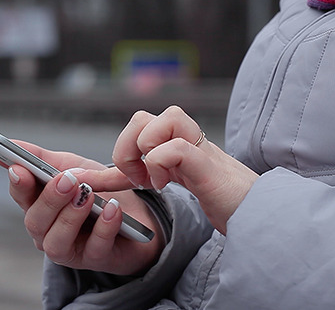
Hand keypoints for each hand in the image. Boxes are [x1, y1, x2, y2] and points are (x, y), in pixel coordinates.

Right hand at [0, 141, 163, 275]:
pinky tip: (112, 209)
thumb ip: (42, 158)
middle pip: (35, 221)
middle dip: (50, 199)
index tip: (20, 168)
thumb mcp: (73, 167)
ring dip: (71, 217)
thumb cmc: (100, 191)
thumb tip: (10, 144)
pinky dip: (104, 227)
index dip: (18, 183)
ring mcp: (70, 249)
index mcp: (39, 205)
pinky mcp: (96, 259)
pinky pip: (95, 247)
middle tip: (68, 180)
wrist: (139, 215)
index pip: (20, 195)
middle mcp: (48, 231)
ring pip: (56, 242)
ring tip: (88, 195)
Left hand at [86, 106, 258, 234]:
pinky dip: (160, 164)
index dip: (103, 159)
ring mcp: (199, 147)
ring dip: (143, 151)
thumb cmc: (220, 201)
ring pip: (159, 119)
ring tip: (153, 179)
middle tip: (137, 179)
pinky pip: (174, 146)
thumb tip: (105, 176)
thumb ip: (143, 175)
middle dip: (126, 149)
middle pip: (141, 117)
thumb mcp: (171, 184)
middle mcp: (187, 138)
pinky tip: (167, 184)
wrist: (259, 217)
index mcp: (175, 142)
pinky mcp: (208, 163)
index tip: (75, 176)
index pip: (134, 136)